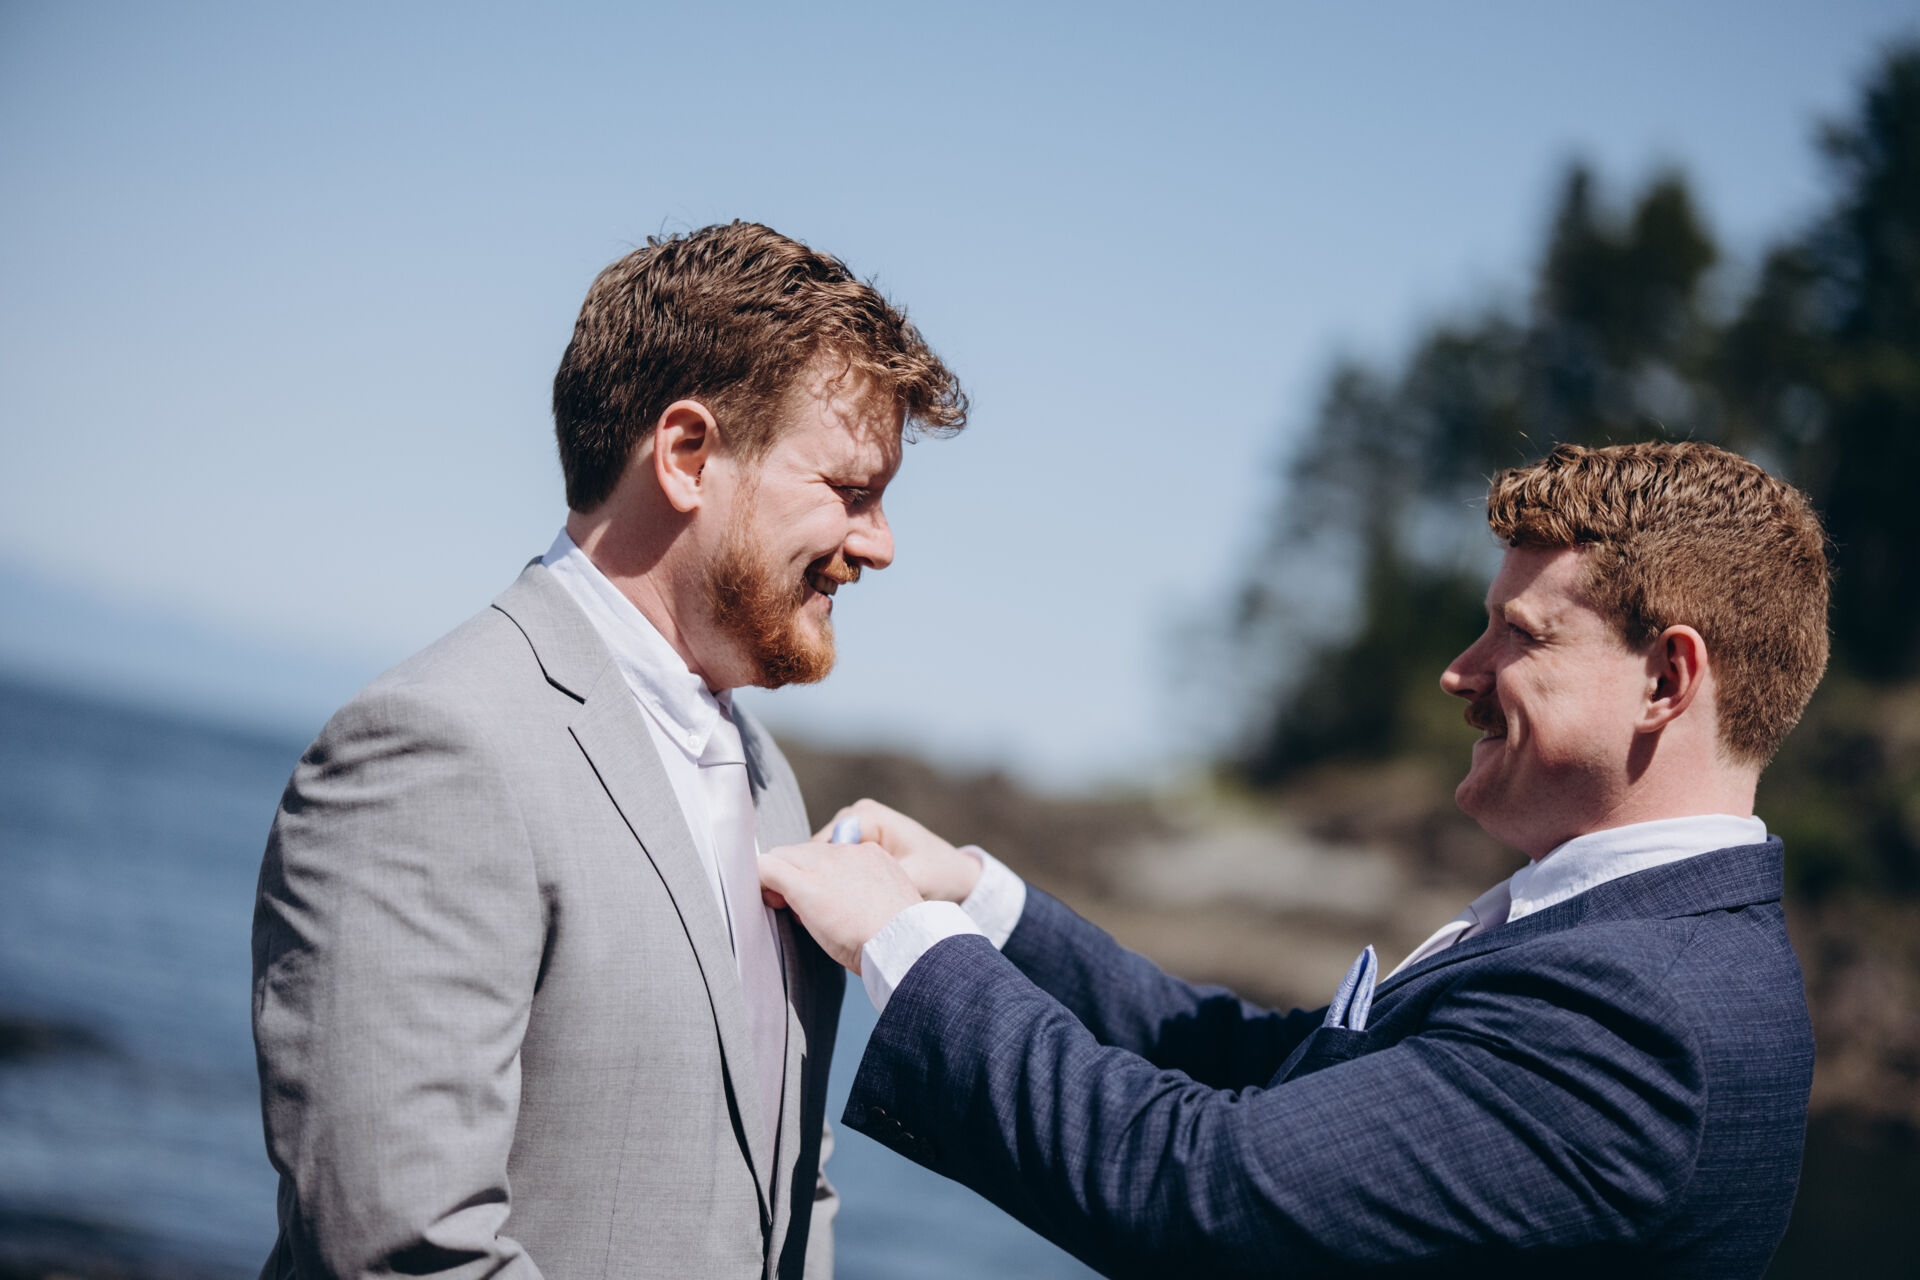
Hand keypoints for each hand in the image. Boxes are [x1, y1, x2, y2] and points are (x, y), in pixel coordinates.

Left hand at [759, 841, 922, 973]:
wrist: (904, 943)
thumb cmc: (899, 937)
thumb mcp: (887, 903)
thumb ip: (864, 892)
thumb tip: (837, 903)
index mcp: (870, 855)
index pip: (827, 855)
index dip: (814, 874)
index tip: (815, 900)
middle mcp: (846, 851)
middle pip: (802, 851)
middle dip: (793, 874)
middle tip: (792, 906)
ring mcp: (823, 865)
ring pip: (783, 856)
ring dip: (780, 879)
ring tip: (785, 906)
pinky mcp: (804, 884)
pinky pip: (767, 867)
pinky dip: (760, 880)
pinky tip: (765, 896)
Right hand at [814, 798, 980, 903]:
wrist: (957, 875)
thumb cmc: (939, 875)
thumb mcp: (911, 879)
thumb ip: (876, 882)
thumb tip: (841, 893)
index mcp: (868, 816)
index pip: (821, 844)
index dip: (810, 872)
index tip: (806, 901)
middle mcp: (858, 815)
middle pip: (817, 849)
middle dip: (815, 877)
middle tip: (811, 911)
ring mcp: (857, 826)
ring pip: (823, 857)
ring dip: (823, 879)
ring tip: (824, 909)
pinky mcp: (859, 842)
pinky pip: (835, 860)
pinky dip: (833, 879)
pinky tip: (835, 902)